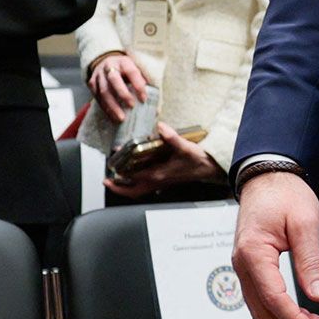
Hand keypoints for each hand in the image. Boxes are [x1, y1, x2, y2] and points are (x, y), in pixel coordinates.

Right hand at [87, 51, 150, 114]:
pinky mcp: (92, 83)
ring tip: (121, 118)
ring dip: (113, 106)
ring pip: (104, 91)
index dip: (138, 85)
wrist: (105, 61)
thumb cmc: (125, 69)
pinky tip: (113, 116)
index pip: (132, 72)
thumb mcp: (136, 70)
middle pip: (114, 80)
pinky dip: (105, 108)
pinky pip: (98, 97)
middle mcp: (109, 66)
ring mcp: (98, 75)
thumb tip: (156, 109)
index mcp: (123, 61)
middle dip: (123, 94)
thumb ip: (145, 85)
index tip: (144, 99)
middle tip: (132, 106)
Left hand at [102, 123, 222, 196]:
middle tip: (107, 181)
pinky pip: (147, 187)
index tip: (110, 169)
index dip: (119, 176)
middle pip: (132, 191)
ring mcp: (161, 183)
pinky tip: (137, 176)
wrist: (210, 169)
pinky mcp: (166, 181)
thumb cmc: (198, 161)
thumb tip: (160, 127)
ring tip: (117, 180)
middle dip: (118, 188)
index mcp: (158, 174)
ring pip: (139, 191)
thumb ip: (171, 137)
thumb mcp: (185, 147)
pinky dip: (138, 184)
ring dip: (127, 187)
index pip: (133, 179)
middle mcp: (158, 181)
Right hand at [231, 170, 318, 318]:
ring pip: (258, 307)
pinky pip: (259, 296)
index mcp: (254, 252)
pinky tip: (296, 312)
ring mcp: (243, 265)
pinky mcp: (250, 265)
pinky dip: (277, 309)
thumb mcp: (305, 224)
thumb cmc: (284, 194)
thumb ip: (310, 262)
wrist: (267, 177)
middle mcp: (243, 263)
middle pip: (262, 310)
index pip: (274, 299)